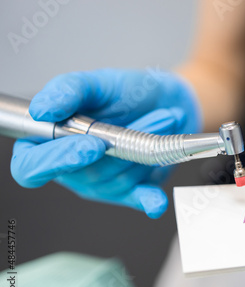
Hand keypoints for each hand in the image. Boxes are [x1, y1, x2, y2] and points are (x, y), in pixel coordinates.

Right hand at [11, 69, 200, 218]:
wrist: (168, 102)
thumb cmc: (127, 93)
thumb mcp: (96, 82)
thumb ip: (67, 91)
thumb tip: (41, 110)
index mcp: (47, 142)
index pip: (30, 166)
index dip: (54, 161)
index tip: (91, 145)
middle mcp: (70, 169)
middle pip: (83, 175)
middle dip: (119, 145)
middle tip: (151, 116)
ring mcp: (101, 183)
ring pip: (116, 180)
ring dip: (143, 148)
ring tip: (164, 118)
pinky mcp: (130, 191)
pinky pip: (137, 199)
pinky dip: (148, 200)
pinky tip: (156, 202)